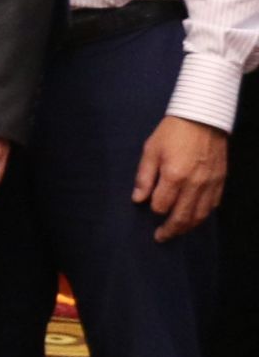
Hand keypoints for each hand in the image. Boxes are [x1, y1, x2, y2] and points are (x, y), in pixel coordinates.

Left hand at [133, 115, 227, 240]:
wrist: (202, 118)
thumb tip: (137, 199)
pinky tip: (194, 217)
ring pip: (200, 216)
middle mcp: (194, 185)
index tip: (148, 208)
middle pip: (182, 217)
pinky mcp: (220, 182)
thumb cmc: (172, 132)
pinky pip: (212, 206)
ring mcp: (210, 185)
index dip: (154, 209)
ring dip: (187, 227)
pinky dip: (202, 215)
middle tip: (161, 237)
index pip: (162, 205)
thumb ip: (144, 176)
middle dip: (170, 230)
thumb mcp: (150, 149)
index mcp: (174, 176)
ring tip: (177, 231)